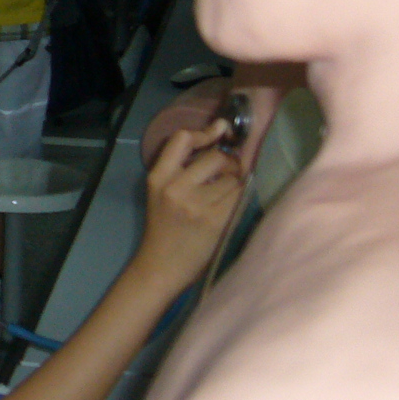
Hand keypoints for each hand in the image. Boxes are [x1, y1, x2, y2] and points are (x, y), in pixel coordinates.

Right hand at [133, 122, 243, 292]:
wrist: (161, 266)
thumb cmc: (164, 227)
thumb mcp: (160, 192)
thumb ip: (181, 167)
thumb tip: (218, 136)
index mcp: (157, 177)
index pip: (182, 139)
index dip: (205, 133)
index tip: (218, 133)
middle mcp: (175, 187)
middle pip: (216, 156)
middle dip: (229, 162)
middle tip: (227, 174)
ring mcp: (196, 204)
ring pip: (233, 176)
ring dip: (236, 182)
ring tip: (227, 194)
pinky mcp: (216, 220)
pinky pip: (239, 196)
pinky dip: (240, 197)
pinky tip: (232, 205)